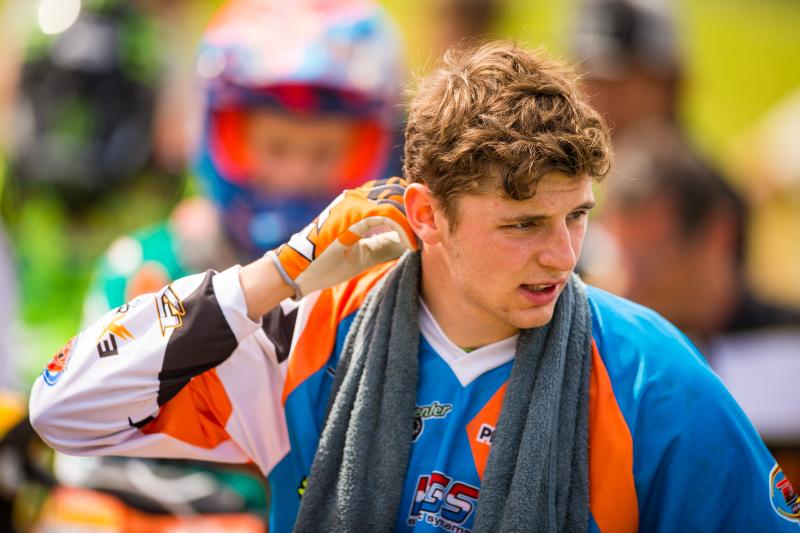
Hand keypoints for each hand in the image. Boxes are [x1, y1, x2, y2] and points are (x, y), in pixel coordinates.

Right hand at [267, 178, 416, 298]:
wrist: (297, 270)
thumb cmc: (325, 262)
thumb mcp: (363, 253)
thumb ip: (385, 244)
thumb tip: (409, 243)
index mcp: (358, 202)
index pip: (395, 192)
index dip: (414, 209)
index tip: (427, 231)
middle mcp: (356, 196)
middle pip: (400, 190)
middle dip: (418, 210)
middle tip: (432, 233)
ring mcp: (353, 202)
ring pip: (397, 198)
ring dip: (414, 219)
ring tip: (424, 239)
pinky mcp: (351, 214)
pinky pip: (388, 214)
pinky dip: (403, 229)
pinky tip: (410, 246)